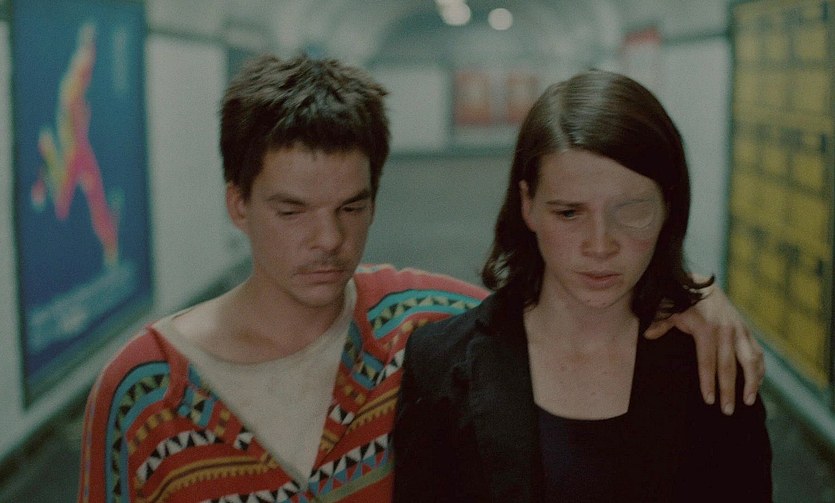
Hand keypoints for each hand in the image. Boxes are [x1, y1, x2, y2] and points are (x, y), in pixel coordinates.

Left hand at [644, 282, 764, 414]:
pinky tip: (757, 385)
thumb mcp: (668, 310)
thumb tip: (648, 335)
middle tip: (727, 411)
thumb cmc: (681, 301)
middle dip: (729, 390)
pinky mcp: (747, 330)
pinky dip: (759, 370)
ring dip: (752, 382)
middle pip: (729, 366)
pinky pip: (757, 353)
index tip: (708, 400)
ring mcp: (739, 330)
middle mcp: (726, 331)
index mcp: (706, 328)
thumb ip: (660, 324)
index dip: (708, 382)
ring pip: (750, 361)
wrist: (702, 286)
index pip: (707, 362)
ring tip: (748, 402)